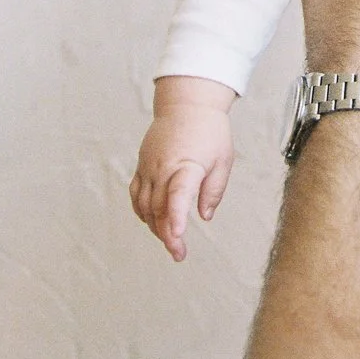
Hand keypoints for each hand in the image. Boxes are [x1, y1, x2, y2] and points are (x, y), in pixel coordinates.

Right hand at [130, 75, 236, 260]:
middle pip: (159, 208)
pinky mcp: (142, 165)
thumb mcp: (223, 159)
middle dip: (168, 235)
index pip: (178, 194)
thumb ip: (213, 190)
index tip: (177, 235)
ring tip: (169, 242)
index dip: (175, 216)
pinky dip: (141, 211)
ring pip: (145, 205)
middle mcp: (163, 167)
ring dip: (154, 227)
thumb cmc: (210, 131)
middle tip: (179, 254)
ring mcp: (149, 167)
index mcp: (187, 165)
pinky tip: (150, 223)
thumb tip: (204, 216)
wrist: (187, 104)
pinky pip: (136, 194)